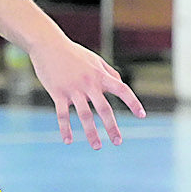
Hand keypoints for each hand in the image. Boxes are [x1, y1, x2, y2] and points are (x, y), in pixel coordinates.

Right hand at [28, 35, 144, 148]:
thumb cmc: (73, 53)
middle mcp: (89, 84)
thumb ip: (109, 72)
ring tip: (97, 146)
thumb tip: (120, 84)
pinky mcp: (57, 93)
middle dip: (112, 127)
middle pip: (104, 109)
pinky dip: (65, 128)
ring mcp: (73, 89)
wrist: (48, 44)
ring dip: (91, 133)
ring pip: (84, 115)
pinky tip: (68, 141)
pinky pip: (62, 114)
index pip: (122, 90)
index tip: (142, 115)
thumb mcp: (95, 60)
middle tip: (118, 142)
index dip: (133, 102)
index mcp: (100, 76)